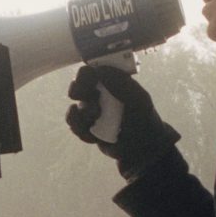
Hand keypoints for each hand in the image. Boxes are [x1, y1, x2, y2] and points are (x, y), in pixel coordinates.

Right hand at [65, 64, 179, 180]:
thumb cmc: (142, 118)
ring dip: (81, 117)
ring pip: (73, 110)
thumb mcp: (136, 98)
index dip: (84, 76)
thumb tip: (98, 69)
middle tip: (92, 104)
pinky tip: (94, 137)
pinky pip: (74, 126)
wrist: (141, 147)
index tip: (90, 84)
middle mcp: (97, 94)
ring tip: (95, 121)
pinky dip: (82, 131)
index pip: (88, 71)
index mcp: (108, 82)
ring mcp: (90, 111)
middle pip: (75, 88)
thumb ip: (120, 82)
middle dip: (78, 95)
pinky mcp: (87, 127)